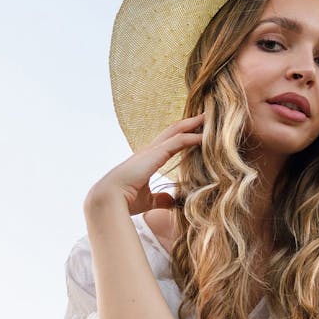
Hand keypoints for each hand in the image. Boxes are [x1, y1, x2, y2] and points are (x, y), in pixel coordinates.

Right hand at [84, 113, 203, 216]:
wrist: (109, 199)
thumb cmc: (124, 201)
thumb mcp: (148, 200)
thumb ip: (161, 199)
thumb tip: (172, 201)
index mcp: (147, 160)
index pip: (168, 143)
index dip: (182, 135)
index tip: (196, 132)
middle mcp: (149, 151)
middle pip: (173, 131)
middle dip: (189, 123)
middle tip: (205, 117)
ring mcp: (152, 151)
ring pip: (177, 131)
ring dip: (193, 125)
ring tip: (209, 119)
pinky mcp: (155, 153)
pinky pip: (178, 141)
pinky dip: (192, 137)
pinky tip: (205, 136)